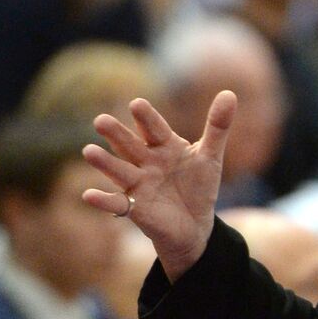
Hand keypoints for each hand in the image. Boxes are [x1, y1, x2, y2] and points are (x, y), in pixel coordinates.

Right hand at [81, 91, 235, 280]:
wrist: (195, 224)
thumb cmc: (198, 186)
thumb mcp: (210, 157)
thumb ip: (217, 127)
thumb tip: (229, 94)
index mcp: (164, 145)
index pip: (154, 128)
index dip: (146, 118)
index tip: (136, 105)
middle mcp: (146, 161)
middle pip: (130, 145)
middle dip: (116, 134)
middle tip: (101, 121)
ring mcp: (138, 184)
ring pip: (119, 170)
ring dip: (104, 162)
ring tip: (88, 151)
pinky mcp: (135, 208)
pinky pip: (117, 203)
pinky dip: (103, 200)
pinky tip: (89, 195)